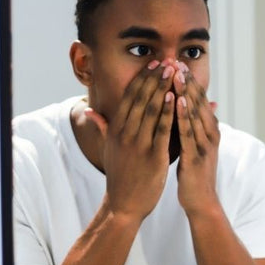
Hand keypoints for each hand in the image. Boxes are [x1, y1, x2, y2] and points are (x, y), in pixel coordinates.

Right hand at [85, 60, 175, 221]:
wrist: (124, 203)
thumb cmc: (120, 174)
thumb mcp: (108, 148)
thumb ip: (102, 127)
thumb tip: (88, 109)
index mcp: (116, 130)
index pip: (129, 97)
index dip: (142, 79)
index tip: (153, 63)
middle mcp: (125, 133)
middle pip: (141, 99)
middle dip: (155, 78)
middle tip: (167, 60)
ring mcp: (139, 144)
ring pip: (152, 110)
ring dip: (163, 88)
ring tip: (173, 71)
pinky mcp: (153, 156)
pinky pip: (162, 130)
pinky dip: (169, 112)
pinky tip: (176, 98)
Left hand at [173, 67, 219, 214]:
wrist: (201, 200)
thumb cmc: (195, 172)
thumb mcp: (197, 146)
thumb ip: (197, 126)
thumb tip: (199, 108)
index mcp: (209, 130)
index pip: (199, 101)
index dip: (188, 82)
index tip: (177, 64)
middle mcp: (210, 134)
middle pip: (198, 102)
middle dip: (186, 81)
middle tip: (176, 61)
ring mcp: (205, 145)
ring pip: (195, 113)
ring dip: (186, 92)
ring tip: (176, 74)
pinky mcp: (196, 156)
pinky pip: (189, 132)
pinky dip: (184, 115)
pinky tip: (178, 101)